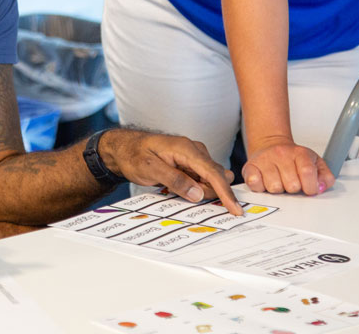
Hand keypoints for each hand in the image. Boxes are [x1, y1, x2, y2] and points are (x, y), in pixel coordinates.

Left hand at [101, 130, 242, 215]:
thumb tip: (199, 194)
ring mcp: (194, 157)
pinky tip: (176, 186)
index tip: (235, 210)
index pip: (213, 172)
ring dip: (198, 190)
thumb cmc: (133, 154)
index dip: (226, 192)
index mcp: (186, 149)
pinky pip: (201, 180)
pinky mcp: (191, 164)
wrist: (123, 148)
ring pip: (209, 180)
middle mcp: (195, 151)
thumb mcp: (149, 169)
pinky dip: (194, 188)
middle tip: (175, 190)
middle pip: (215, 177)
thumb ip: (175, 180)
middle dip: (206, 192)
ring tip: (170, 184)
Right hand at [242, 137, 332, 195]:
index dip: (310, 187)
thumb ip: (325, 176)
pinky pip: (255, 184)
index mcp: (300, 153)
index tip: (308, 188)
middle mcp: (281, 154)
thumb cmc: (293, 159)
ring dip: (278, 189)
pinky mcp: (250, 167)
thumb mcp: (315, 163)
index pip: (308, 172)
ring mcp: (265, 160)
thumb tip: (321, 187)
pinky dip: (260, 187)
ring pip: (275, 188)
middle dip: (293, 189)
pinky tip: (264, 180)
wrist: (270, 145)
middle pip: (292, 185)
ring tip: (278, 180)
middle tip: (291, 182)